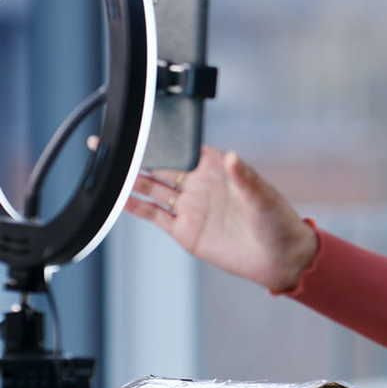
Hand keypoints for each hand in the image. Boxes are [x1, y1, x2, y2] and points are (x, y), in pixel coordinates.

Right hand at [125, 146, 317, 292]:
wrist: (280, 260)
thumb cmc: (279, 223)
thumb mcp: (263, 197)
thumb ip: (244, 177)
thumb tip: (231, 156)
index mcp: (218, 170)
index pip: (184, 148)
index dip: (163, 139)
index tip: (139, 127)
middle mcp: (200, 186)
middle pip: (161, 166)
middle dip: (137, 155)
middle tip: (110, 142)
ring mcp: (191, 208)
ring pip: (152, 188)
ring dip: (130, 178)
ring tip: (104, 166)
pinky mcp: (186, 231)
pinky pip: (154, 215)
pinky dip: (134, 207)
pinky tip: (116, 198)